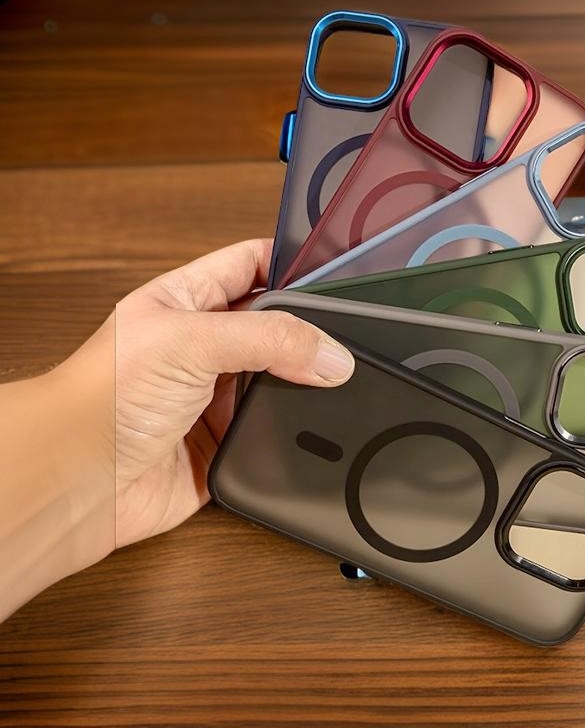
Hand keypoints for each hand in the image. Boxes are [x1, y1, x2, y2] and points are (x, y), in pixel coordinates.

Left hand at [113, 238, 353, 546]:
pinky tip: (307, 423)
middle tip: (344, 336)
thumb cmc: (102, 397)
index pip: (250, 264)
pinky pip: (274, 428)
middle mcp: (203, 345)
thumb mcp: (191, 341)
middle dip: (307, 329)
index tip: (334, 275)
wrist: (80, 481)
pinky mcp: (225, 440)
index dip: (290, 264)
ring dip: (303, 382)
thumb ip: (269, 338)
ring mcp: (215, 394)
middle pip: (274, 324)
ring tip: (333, 379)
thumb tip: (331, 354)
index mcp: (187, 301)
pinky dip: (293, 428)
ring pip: (280, 378)